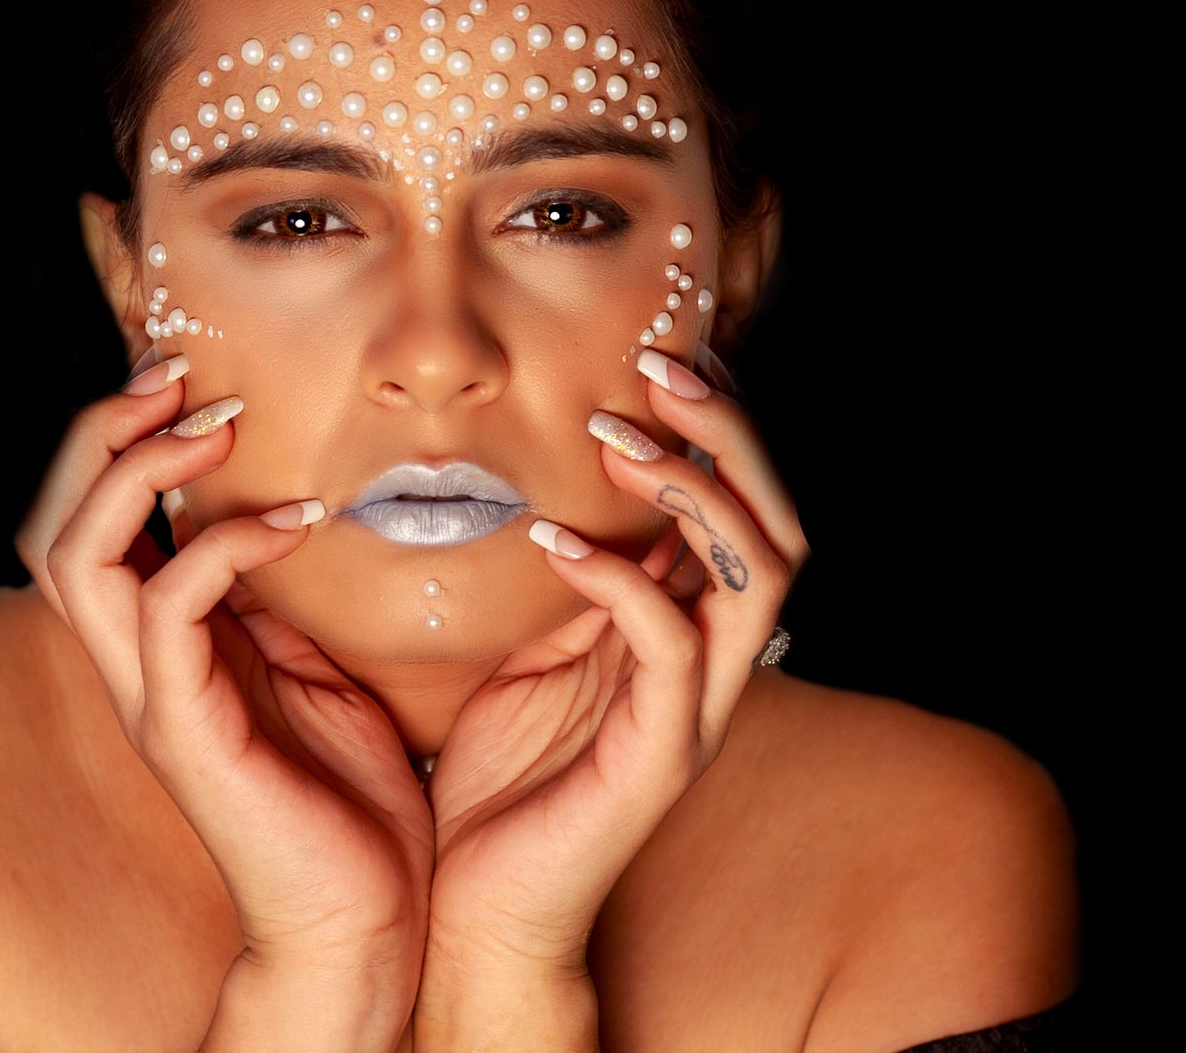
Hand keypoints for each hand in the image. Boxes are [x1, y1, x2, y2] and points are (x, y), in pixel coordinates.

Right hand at [23, 366, 434, 1048]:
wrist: (366, 917)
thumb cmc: (346, 791)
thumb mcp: (313, 662)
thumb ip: (280, 594)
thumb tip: (295, 499)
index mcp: (160, 644)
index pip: (93, 519)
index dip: (121, 439)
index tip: (186, 379)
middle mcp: (133, 664)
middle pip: (56, 523)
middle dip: (106, 432)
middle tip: (177, 374)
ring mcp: (150, 697)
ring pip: (79, 557)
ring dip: (144, 472)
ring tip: (218, 428)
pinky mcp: (184, 730)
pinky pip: (170, 609)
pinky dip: (227, 545)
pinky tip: (297, 520)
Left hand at [421, 348, 806, 1000]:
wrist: (478, 903)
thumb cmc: (502, 773)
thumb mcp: (535, 646)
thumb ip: (572, 577)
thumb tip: (557, 483)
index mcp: (684, 630)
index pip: (741, 507)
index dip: (719, 425)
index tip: (663, 353)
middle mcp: (711, 662)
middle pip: (777, 524)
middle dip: (730, 434)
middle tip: (663, 365)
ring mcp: (696, 709)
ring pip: (757, 574)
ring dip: (693, 489)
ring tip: (619, 434)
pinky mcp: (661, 757)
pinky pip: (667, 646)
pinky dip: (618, 578)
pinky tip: (553, 543)